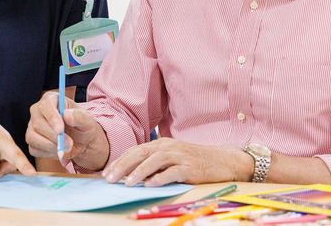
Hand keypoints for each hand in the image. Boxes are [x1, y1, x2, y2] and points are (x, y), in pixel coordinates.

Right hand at [26, 92, 109, 170]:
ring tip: (66, 148)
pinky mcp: (31, 141)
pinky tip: (59, 150)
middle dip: (54, 137)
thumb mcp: (87, 120)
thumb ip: (79, 116)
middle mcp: (38, 111)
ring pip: (33, 137)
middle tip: (69, 144)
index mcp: (51, 99)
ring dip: (50, 146)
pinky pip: (34, 149)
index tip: (60, 130)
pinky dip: (47, 153)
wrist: (81, 141)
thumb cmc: (83, 126)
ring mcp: (32, 126)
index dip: (52, 118)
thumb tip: (67, 115)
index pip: (46, 105)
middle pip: (38, 123)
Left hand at [102, 138, 250, 186]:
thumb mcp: (173, 158)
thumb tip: (133, 175)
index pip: (136, 150)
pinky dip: (160, 178)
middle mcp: (168, 147)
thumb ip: (155, 163)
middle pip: (140, 153)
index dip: (120, 161)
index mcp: (162, 144)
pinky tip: (149, 185)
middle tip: (109, 178)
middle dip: (123, 166)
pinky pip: (172, 172)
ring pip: (154, 161)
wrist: (224, 160)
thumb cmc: (196, 161)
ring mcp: (180, 156)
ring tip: (126, 183)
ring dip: (138, 172)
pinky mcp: (190, 167)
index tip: (106, 172)